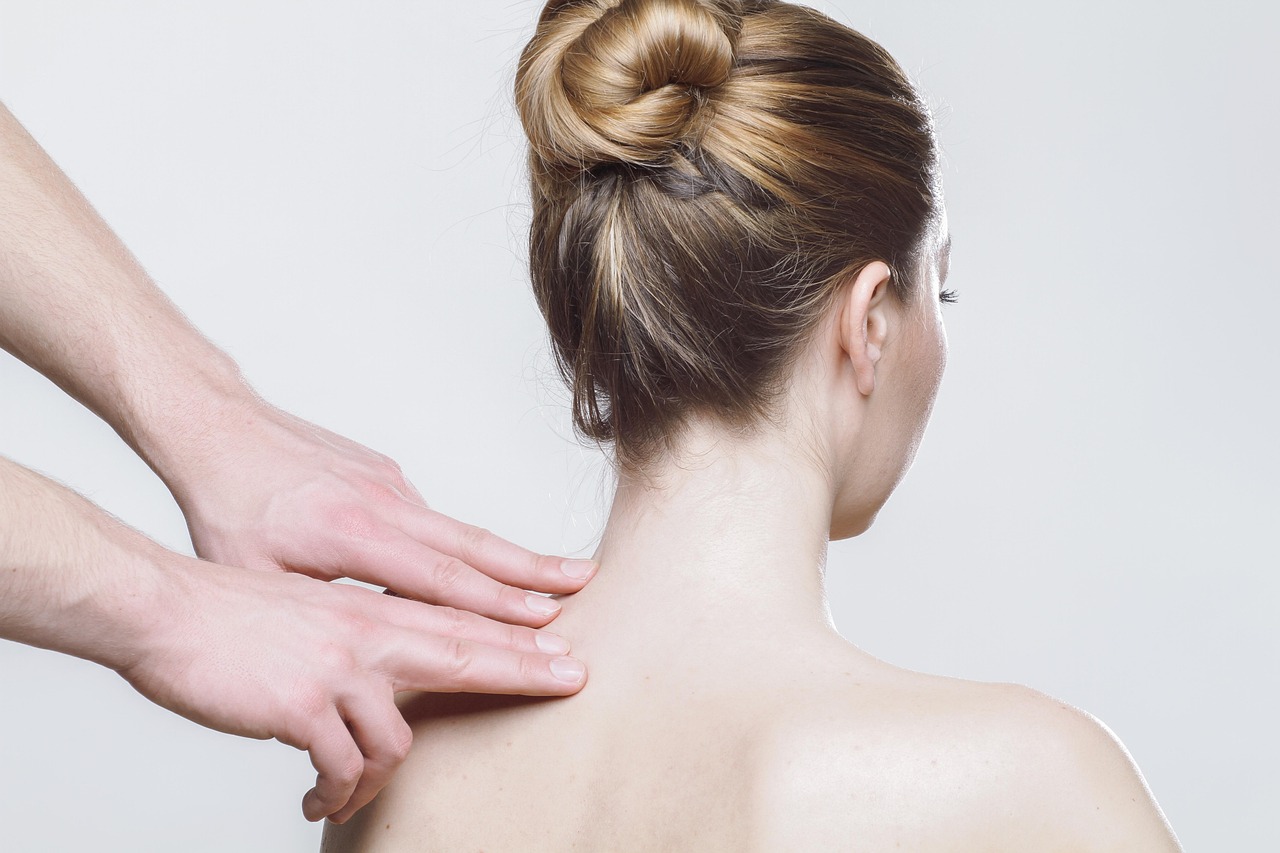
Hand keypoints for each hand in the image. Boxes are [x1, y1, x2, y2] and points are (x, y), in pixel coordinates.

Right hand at [119, 556, 587, 823]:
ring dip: (378, 780)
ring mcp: (340, 669)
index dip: (518, 635)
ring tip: (346, 794)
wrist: (169, 610)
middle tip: (574, 680)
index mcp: (372, 611)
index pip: (462, 623)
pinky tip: (319, 799)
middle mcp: (367, 634)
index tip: (565, 644)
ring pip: (399, 741)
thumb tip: (391, 675)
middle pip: (467, 654)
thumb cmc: (236, 615)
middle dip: (526, 671)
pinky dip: (337, 792)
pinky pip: (343, 768)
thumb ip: (362, 637)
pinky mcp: (304, 707)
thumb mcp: (316, 614)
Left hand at [164, 395, 596, 625]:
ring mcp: (390, 485)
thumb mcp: (253, 576)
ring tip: (566, 577)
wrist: (217, 427)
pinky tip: (499, 566)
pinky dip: (475, 544)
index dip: (495, 606)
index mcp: (354, 534)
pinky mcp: (387, 475)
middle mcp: (385, 504)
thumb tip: (361, 656)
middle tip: (587, 587)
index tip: (544, 622)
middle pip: (474, 545)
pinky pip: (438, 518)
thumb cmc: (227, 506)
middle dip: (534, 573)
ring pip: (465, 529)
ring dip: (516, 558)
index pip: (440, 579)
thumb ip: (317, 614)